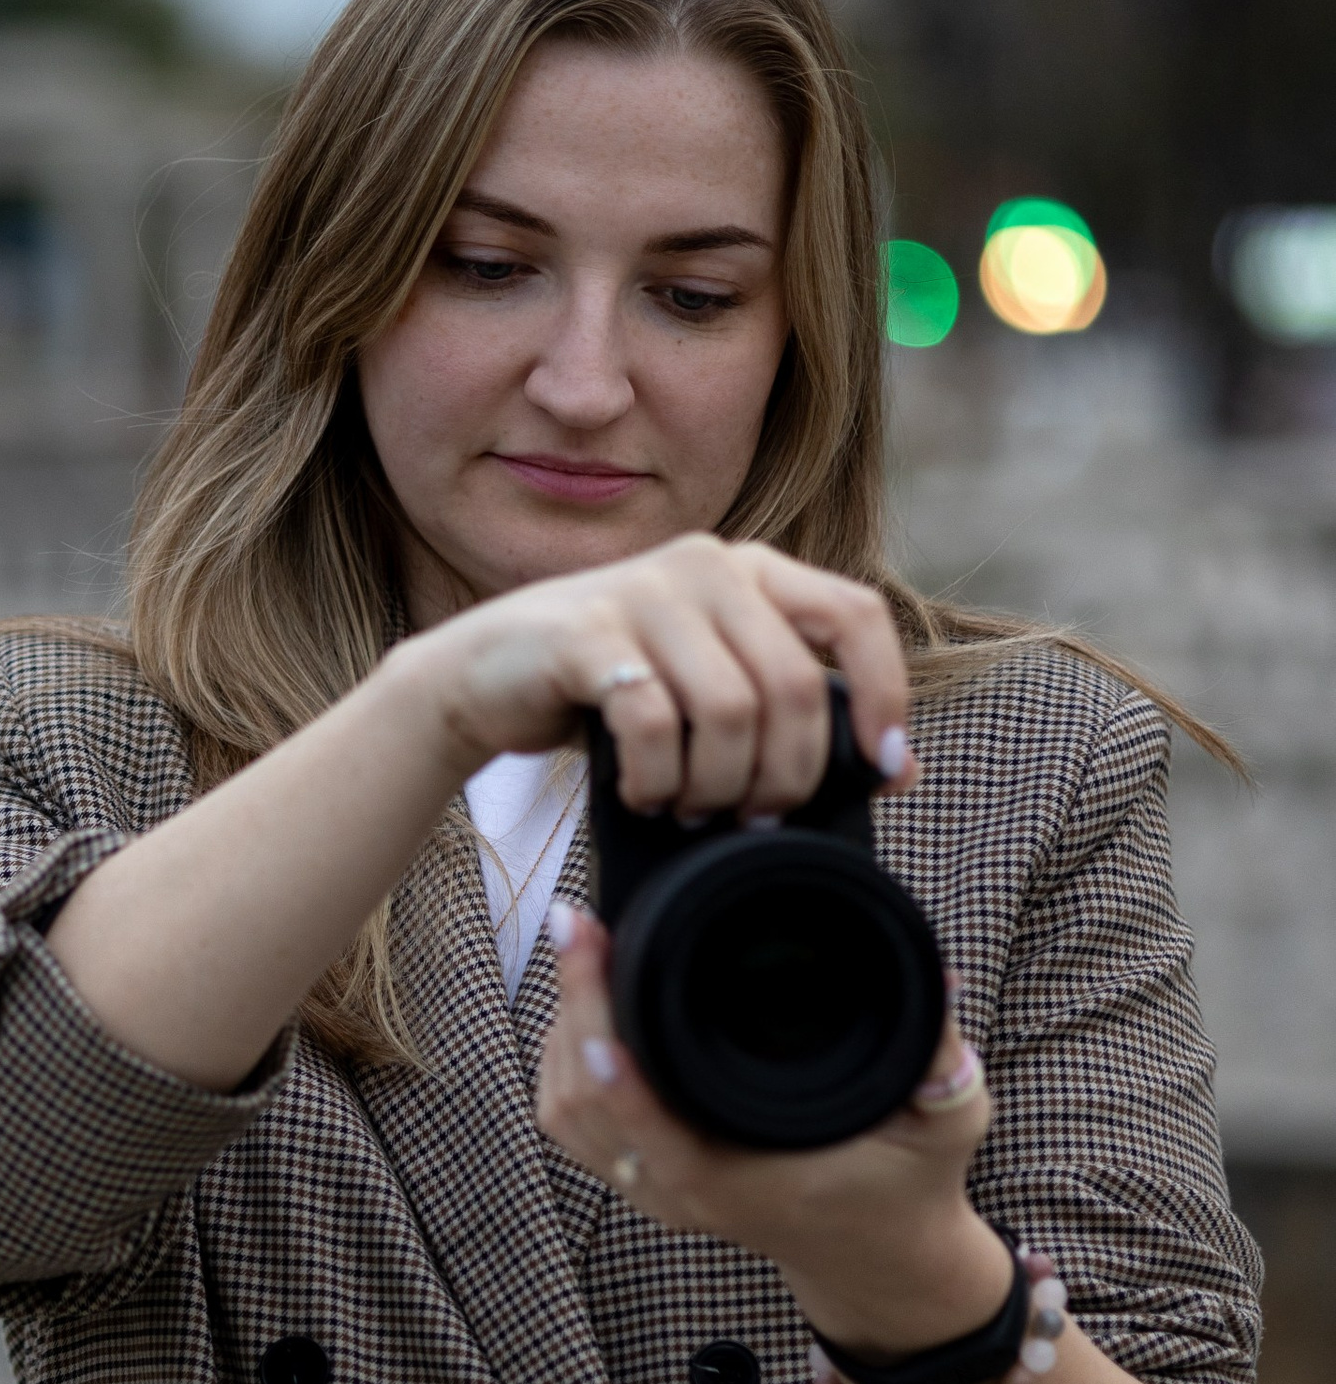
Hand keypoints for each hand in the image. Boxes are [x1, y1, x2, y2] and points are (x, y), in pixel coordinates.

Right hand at [385, 533, 915, 819]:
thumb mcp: (709, 691)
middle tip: (750, 818)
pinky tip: (643, 794)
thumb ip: (790, 714)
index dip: (883, 694)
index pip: (855, 615)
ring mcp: (642, 592)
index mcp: (750, 570)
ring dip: (716, 786)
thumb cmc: (608, 693)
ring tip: (689, 809)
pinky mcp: (585, 633)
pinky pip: (654, 723)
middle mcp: (705, 565)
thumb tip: (899, 769)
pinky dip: (657, 779)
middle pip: (793, 685)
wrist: (484, 677)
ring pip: (730, 711)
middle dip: (785, 774)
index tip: (880, 764)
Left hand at [536, 906, 1012, 1360]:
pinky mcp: (642, 1178)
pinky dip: (562, 1061)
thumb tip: (937, 977)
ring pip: (564, 1110)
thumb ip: (941, 1059)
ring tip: (579, 951)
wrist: (881, 1261)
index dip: (612, 1060)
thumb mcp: (946, 1125)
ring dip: (560, 1029)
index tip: (596, 977)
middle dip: (573, 1007)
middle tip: (577, 923)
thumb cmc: (909, 1189)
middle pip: (585, 1101)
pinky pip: (572, 1122)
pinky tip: (581, 1007)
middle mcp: (681, 1192)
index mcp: (739, 1184)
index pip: (647, 1126)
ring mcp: (653, 1190)